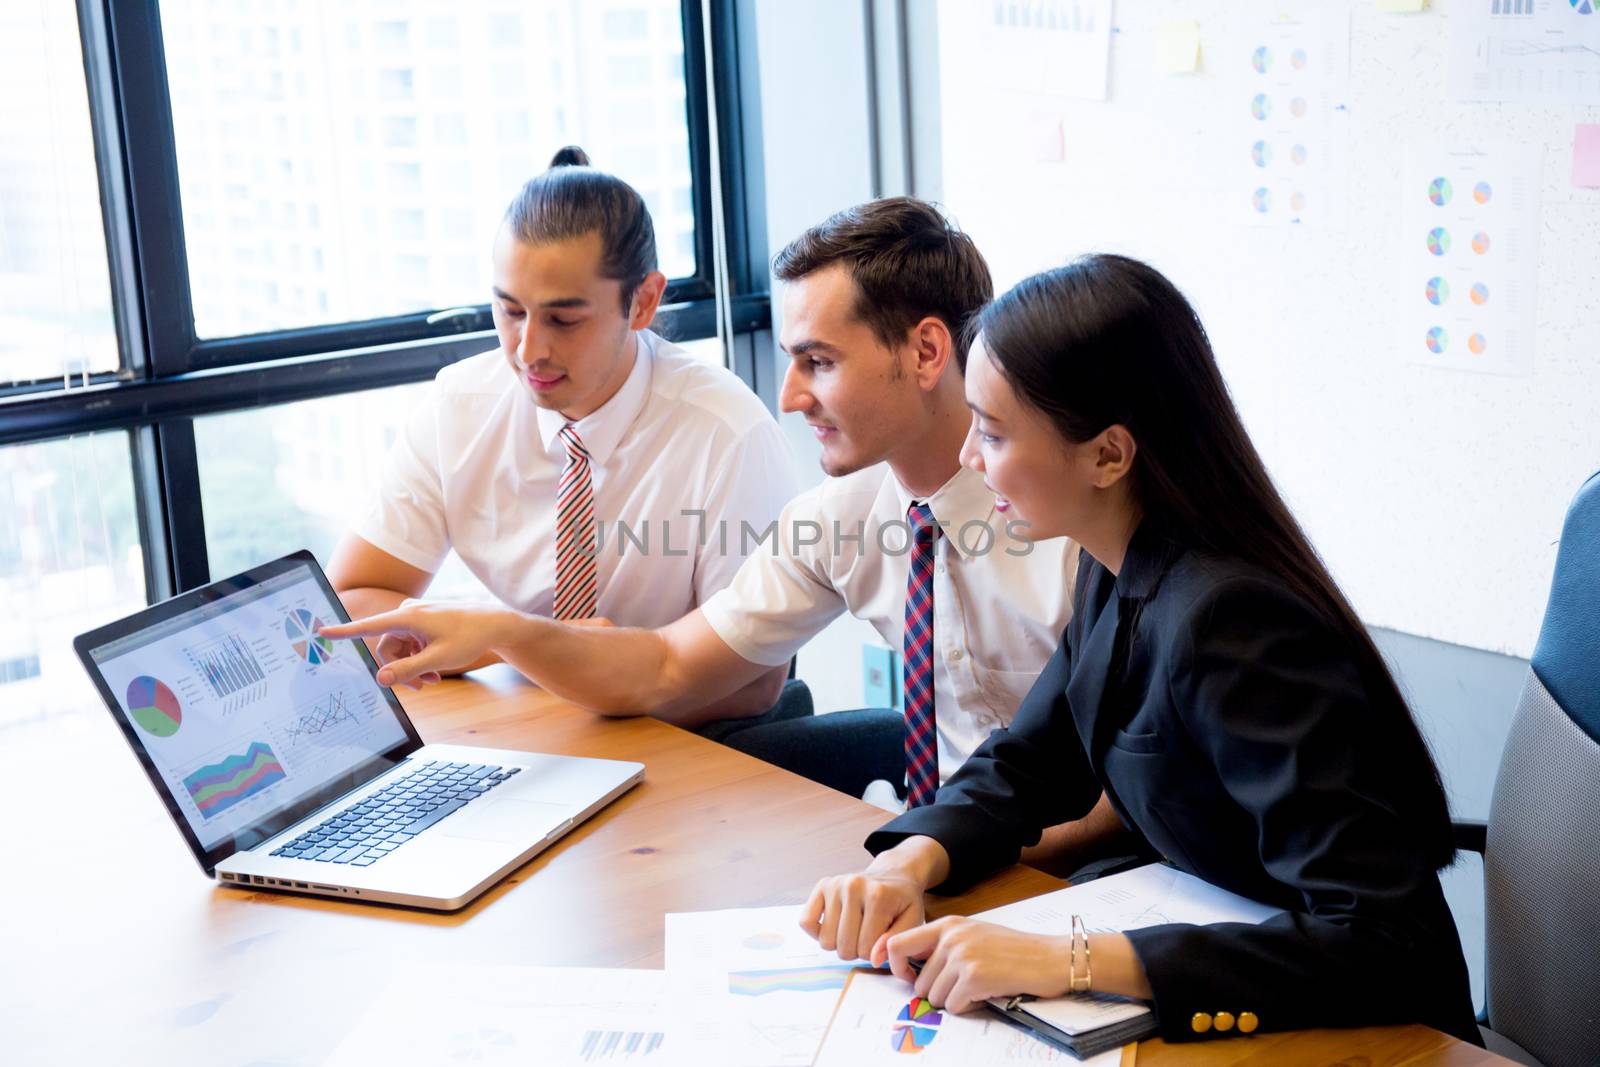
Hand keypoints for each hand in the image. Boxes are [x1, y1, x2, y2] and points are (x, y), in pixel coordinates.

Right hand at [318, 600, 518, 688]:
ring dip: (412, 667)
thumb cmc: (469, 637)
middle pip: (387, 648)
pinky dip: (419, 658)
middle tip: (422, 687)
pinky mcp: (422, 622)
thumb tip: (379, 679)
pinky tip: (435, 670)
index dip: (343, 632)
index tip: (321, 632)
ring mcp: (415, 617)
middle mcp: (407, 613)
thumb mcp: (437, 659)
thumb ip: (407, 671)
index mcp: (407, 617)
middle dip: (401, 669)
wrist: (495, 624)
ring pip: (399, 649)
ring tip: (433, 680)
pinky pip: (410, 644)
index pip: (368, 626)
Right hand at [799, 864, 925, 963]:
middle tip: (867, 935)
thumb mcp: (912, 921)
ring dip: (840, 942)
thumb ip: (895, 942)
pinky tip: (835, 925)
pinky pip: (806, 922)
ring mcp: (835, 884)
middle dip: (856, 950)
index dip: (873, 954)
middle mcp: (853, 886)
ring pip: (825, 940)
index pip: (865, 950)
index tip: (881, 941)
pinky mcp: (822, 885)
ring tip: (854, 929)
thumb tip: (874, 959)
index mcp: (877, 896)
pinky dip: (817, 931)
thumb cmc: (903, 902)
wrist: (894, 874)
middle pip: (843, 948)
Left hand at [886, 917, 1070, 1013]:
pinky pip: (954, 1006)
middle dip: (937, 992)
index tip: (910, 978)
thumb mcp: (973, 935)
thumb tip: (911, 970)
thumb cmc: (1014, 950)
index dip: (896, 967)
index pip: (897, 944)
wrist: (1051, 957)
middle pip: (918, 982)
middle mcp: (951, 937)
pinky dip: (969, 1007)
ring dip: (955, 1000)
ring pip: (934, 997)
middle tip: (963, 987)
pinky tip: (987, 993)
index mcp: (948, 924)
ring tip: (979, 987)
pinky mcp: (974, 977)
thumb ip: (944, 945)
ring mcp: (962, 956)